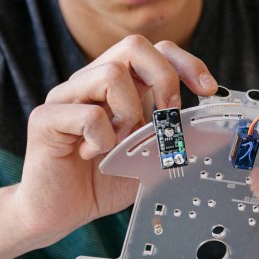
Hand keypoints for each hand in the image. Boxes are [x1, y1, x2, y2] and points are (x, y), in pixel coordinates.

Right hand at [13, 35, 217, 243]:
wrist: (58, 212)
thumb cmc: (102, 181)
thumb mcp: (151, 157)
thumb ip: (174, 138)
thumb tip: (213, 132)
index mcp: (119, 85)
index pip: (156, 50)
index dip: (186, 62)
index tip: (208, 90)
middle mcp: (91, 82)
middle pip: (133, 46)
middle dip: (163, 77)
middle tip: (168, 115)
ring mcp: (65, 97)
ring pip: (110, 74)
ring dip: (129, 112)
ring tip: (121, 142)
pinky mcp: (45, 119)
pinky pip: (88, 115)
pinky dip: (103, 139)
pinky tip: (94, 155)